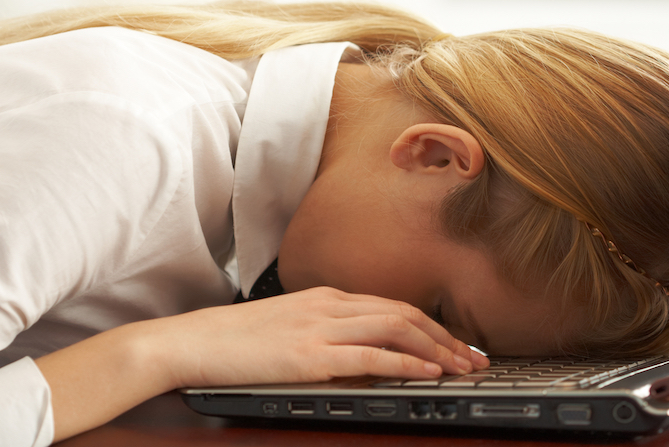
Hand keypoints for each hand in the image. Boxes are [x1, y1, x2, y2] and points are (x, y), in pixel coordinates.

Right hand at [144, 286, 489, 388]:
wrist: (191, 342)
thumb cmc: (233, 341)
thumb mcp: (289, 329)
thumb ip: (327, 336)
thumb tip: (362, 358)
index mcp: (325, 297)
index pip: (393, 305)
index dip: (432, 324)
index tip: (458, 344)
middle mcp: (329, 305)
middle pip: (404, 312)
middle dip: (447, 336)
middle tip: (476, 358)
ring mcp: (320, 326)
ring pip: (396, 327)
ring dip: (438, 348)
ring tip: (464, 366)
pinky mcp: (310, 353)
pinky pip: (370, 353)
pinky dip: (406, 360)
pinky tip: (428, 371)